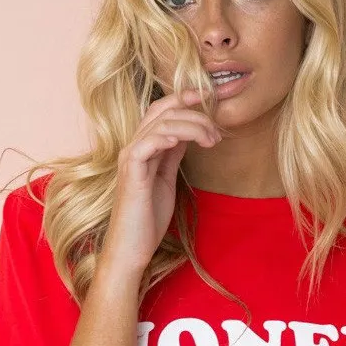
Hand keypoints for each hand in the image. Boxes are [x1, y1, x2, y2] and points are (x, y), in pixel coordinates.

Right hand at [101, 87, 221, 272]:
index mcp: (143, 147)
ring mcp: (130, 158)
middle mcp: (134, 147)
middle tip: (216, 133)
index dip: (183, 99)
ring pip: (159, 124)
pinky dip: (163, 138)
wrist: (132, 247)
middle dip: (194, 114)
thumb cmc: (148, 216)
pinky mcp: (130, 173)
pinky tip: (180, 142)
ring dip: (190, 127)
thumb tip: (187, 135)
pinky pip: (144, 145)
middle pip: (162, 111)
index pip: (161, 110)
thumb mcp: (166, 178)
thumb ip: (172, 155)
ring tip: (209, 141)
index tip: (207, 98)